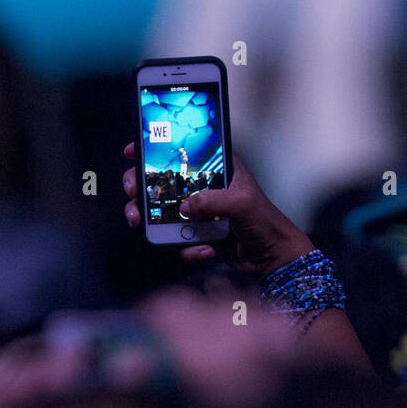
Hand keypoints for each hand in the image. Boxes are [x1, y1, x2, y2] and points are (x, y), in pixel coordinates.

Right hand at [123, 143, 312, 277]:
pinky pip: (179, 240)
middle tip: (133, 193)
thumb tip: (185, 207)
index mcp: (218, 170)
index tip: (133, 151)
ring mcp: (200, 213)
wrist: (273, 258)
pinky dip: (187, 247)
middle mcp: (205, 189)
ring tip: (141, 222)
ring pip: (164, 212)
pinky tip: (205, 250)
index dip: (156, 148)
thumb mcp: (241, 203)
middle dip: (142, 187)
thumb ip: (212, 201)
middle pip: (164, 182)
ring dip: (151, 218)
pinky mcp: (198, 236)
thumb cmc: (265, 221)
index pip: (184, 152)